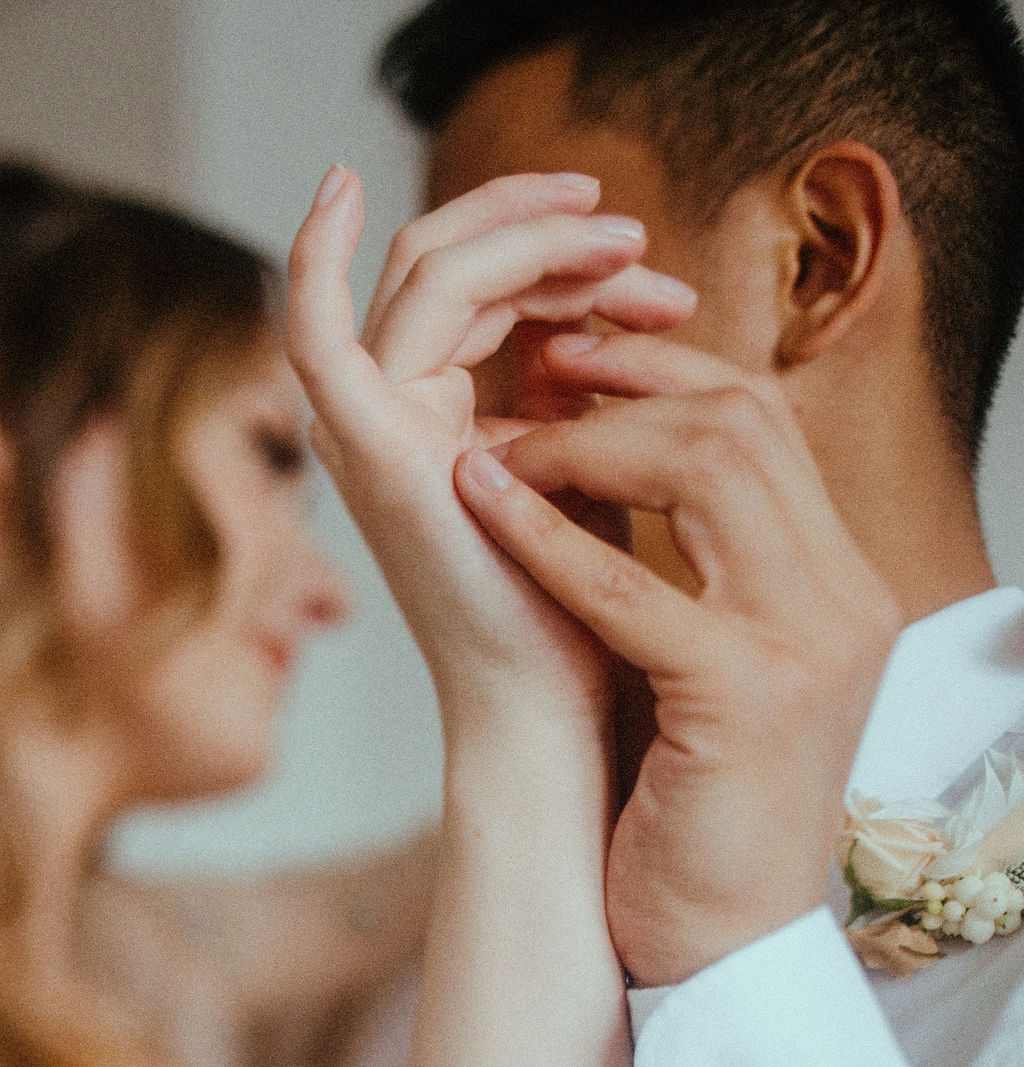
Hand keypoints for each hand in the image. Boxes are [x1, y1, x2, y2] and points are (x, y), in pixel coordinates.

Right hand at [286, 167, 695, 725]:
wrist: (550, 704)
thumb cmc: (577, 603)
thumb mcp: (583, 472)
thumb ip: (575, 397)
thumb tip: (603, 322)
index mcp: (437, 418)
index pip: (485, 294)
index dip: (567, 265)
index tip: (664, 288)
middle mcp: (390, 413)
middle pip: (452, 267)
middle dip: (552, 239)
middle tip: (639, 240)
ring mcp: (370, 427)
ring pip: (426, 275)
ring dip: (520, 235)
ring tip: (621, 237)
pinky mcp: (367, 448)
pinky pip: (315, 330)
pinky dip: (312, 256)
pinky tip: (336, 187)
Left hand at [454, 331, 902, 985]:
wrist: (728, 932)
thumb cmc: (690, 783)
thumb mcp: (701, 642)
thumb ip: (681, 547)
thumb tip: (593, 436)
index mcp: (834, 574)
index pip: (763, 417)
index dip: (664, 369)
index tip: (575, 358)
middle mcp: (842, 595)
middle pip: (745, 418)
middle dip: (629, 382)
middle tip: (536, 376)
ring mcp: (808, 644)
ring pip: (709, 467)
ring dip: (588, 446)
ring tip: (506, 456)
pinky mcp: (748, 702)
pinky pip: (634, 587)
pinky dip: (551, 535)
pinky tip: (484, 499)